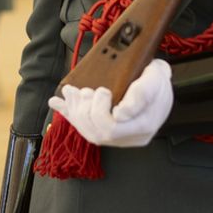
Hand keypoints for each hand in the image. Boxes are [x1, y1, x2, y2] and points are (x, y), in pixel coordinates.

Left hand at [48, 58, 173, 147]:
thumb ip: (142, 93)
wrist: (156, 82)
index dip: (100, 110)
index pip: (113, 129)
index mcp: (143, 126)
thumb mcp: (157, 77)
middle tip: (89, 90)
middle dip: (86, 109)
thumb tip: (120, 114)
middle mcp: (128, 136)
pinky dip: (67, 113)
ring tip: (73, 91)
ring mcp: (116, 135)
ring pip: (87, 131)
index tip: (103, 91)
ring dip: (75, 109)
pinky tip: (56, 102)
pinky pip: (82, 126)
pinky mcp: (105, 128)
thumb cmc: (156, 79)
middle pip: (97, 132)